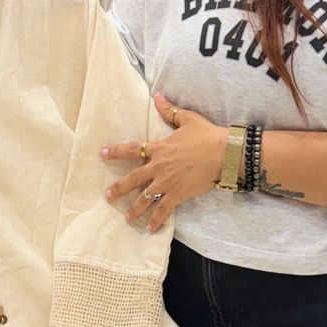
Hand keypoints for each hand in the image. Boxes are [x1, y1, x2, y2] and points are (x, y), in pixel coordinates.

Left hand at [101, 93, 228, 233]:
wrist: (223, 153)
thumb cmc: (206, 135)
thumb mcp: (187, 119)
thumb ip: (170, 110)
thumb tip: (158, 96)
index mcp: (159, 148)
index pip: (132, 149)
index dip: (116, 151)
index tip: (103, 154)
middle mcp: (159, 167)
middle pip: (133, 179)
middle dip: (118, 188)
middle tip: (107, 196)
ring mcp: (167, 182)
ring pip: (146, 198)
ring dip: (135, 209)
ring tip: (127, 218)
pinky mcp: (179, 194)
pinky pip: (164, 209)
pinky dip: (157, 220)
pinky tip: (150, 229)